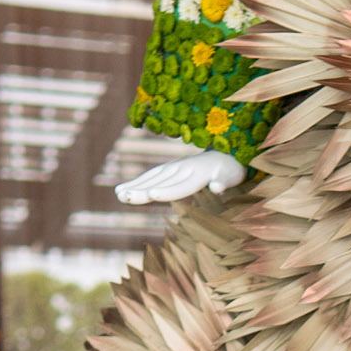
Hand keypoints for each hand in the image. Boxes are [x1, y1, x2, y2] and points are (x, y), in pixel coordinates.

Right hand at [114, 147, 245, 207]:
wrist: (226, 153)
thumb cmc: (230, 171)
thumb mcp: (232, 176)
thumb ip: (224, 182)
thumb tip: (217, 187)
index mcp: (198, 174)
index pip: (181, 185)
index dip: (167, 191)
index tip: (152, 195)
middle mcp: (183, 168)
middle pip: (161, 182)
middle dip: (143, 189)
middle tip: (125, 197)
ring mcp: (174, 167)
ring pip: (152, 178)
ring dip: (135, 186)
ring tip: (119, 194)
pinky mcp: (169, 169)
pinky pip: (150, 176)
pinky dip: (136, 183)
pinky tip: (121, 191)